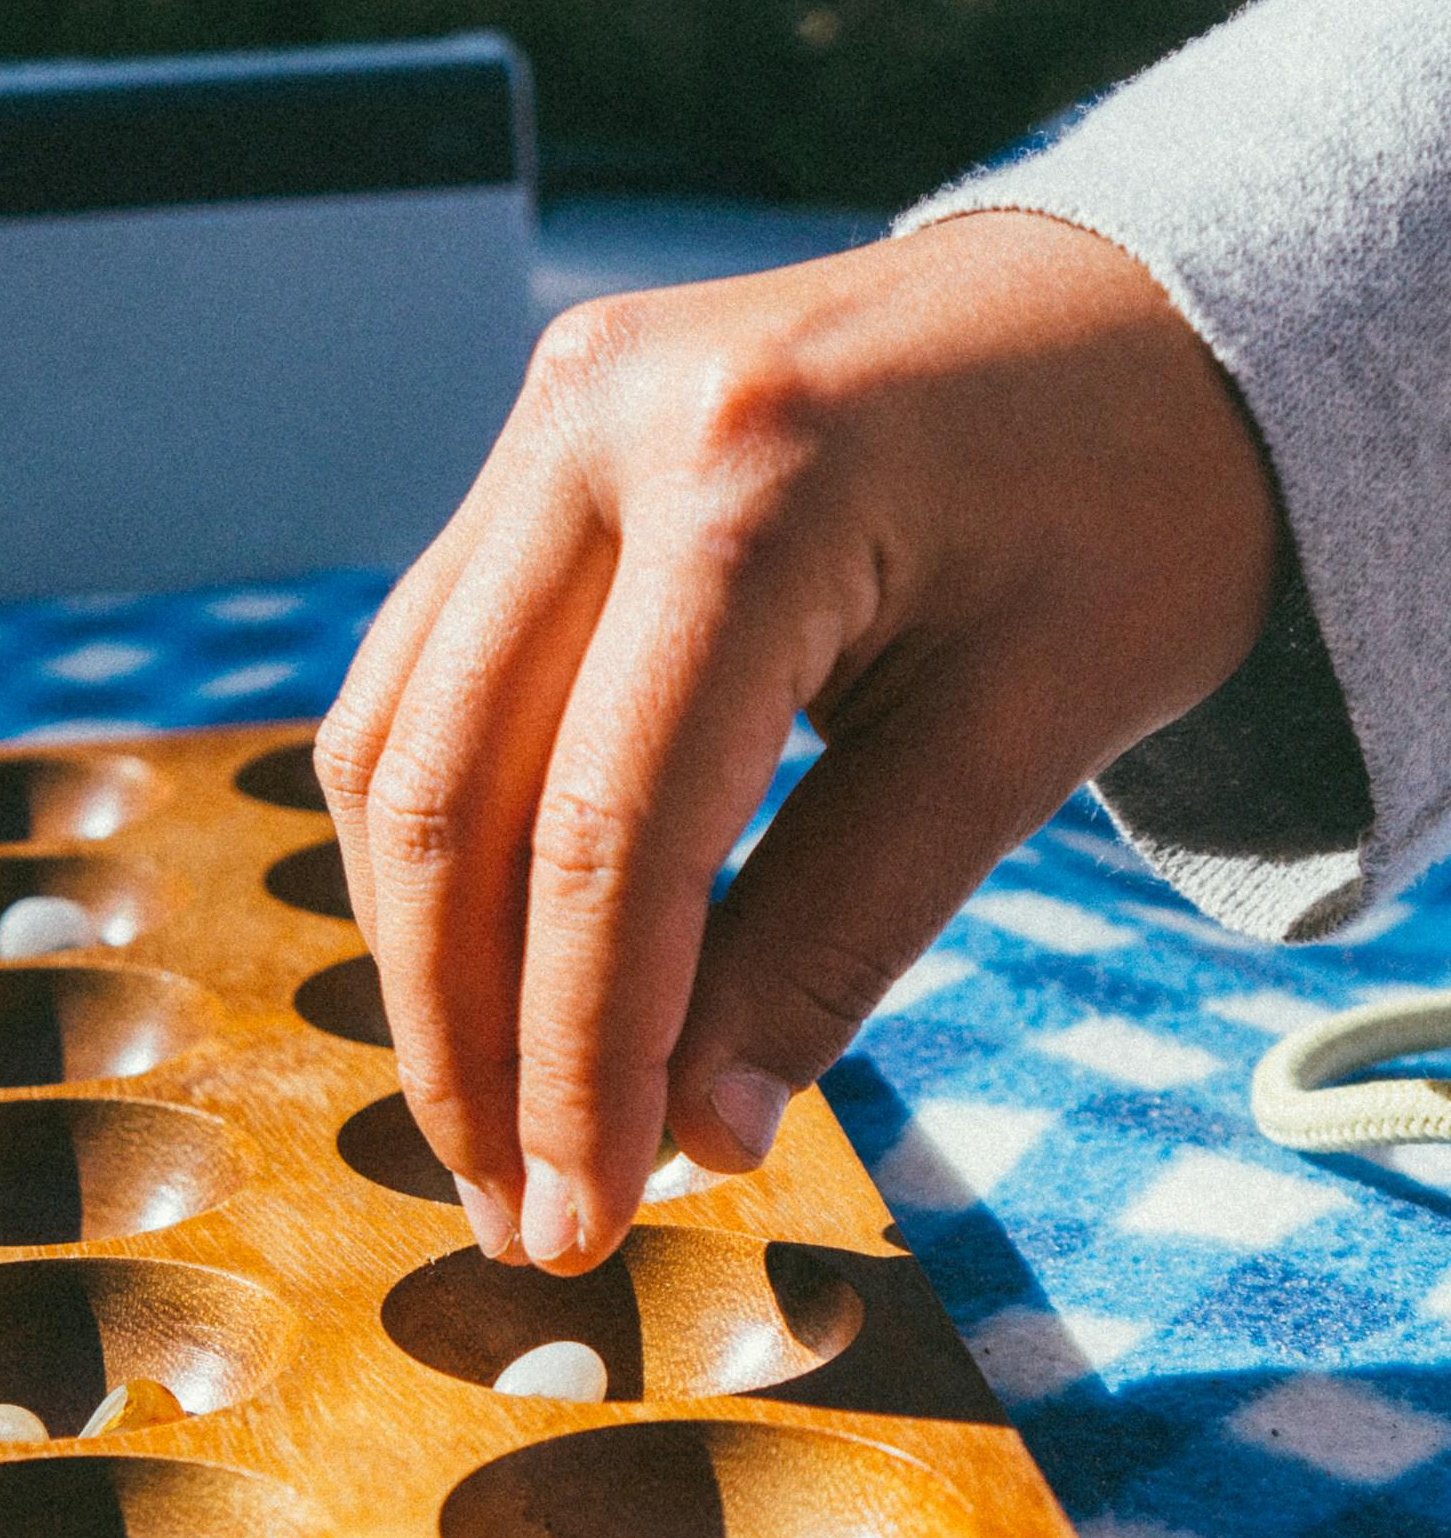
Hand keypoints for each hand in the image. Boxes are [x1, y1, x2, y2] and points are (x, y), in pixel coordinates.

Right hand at [314, 209, 1277, 1270]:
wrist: (1144, 314)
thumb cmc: (1128, 515)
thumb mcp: (1019, 737)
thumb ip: (838, 936)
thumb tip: (688, 1137)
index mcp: (755, 475)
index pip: (603, 833)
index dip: (576, 1058)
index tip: (586, 1223)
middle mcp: (601, 419)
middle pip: (444, 792)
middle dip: (466, 1041)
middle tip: (518, 1220)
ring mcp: (546, 415)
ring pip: (393, 739)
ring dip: (422, 958)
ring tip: (494, 1132)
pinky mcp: (532, 445)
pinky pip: (425, 674)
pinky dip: (438, 842)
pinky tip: (490, 974)